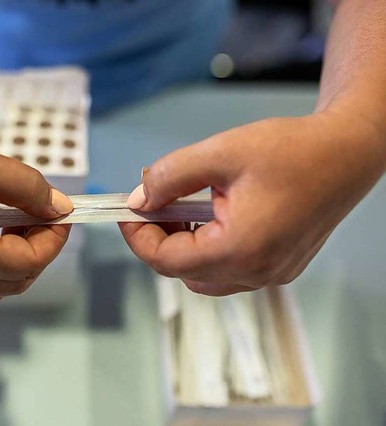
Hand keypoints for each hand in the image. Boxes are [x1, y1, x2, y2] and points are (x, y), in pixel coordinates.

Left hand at [120, 111, 385, 295]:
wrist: (347, 153)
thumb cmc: (290, 149)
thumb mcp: (219, 153)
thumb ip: (170, 177)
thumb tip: (139, 200)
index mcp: (239, 249)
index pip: (166, 261)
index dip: (137, 237)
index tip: (126, 211)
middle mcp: (256, 273)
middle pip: (183, 271)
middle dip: (159, 239)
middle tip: (155, 203)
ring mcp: (271, 275)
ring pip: (205, 275)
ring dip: (183, 246)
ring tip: (182, 206)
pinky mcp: (280, 268)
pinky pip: (229, 270)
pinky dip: (208, 249)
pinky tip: (211, 215)